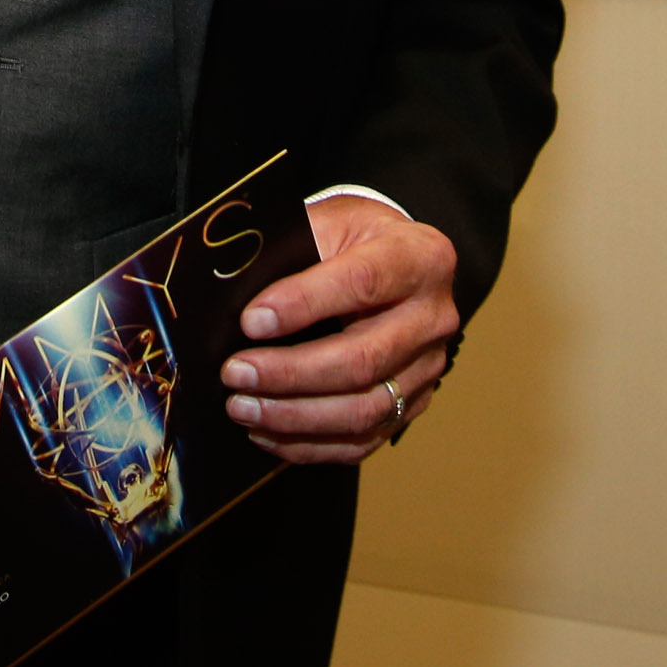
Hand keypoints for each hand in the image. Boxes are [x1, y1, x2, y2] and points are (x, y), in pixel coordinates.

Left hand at [218, 196, 458, 464]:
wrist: (395, 262)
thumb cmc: (354, 240)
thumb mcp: (329, 222)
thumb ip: (291, 253)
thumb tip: (232, 296)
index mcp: (419, 257)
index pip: (362, 283)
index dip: (303, 304)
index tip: (250, 321)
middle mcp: (433, 317)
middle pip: (362, 359)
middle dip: (289, 373)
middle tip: (235, 373)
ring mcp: (428, 368)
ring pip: (362, 409)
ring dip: (293, 416)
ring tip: (242, 407)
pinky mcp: (412, 405)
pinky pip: (361, 440)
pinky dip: (308, 444)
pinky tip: (266, 432)